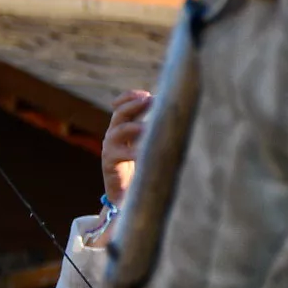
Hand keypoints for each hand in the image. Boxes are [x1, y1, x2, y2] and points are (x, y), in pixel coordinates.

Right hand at [100, 89, 152, 208]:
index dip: (130, 97)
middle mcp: (114, 135)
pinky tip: (144, 154)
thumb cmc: (140, 166)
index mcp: (122, 127)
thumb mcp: (146, 144)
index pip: (121, 106)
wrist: (125, 193)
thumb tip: (177, 114)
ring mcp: (109, 148)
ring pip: (117, 131)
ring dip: (133, 127)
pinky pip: (119, 155)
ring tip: (146, 128)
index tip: (146, 93)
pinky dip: (133, 153)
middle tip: (148, 100)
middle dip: (133, 105)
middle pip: (119, 114)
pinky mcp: (109, 163)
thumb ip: (154, 130)